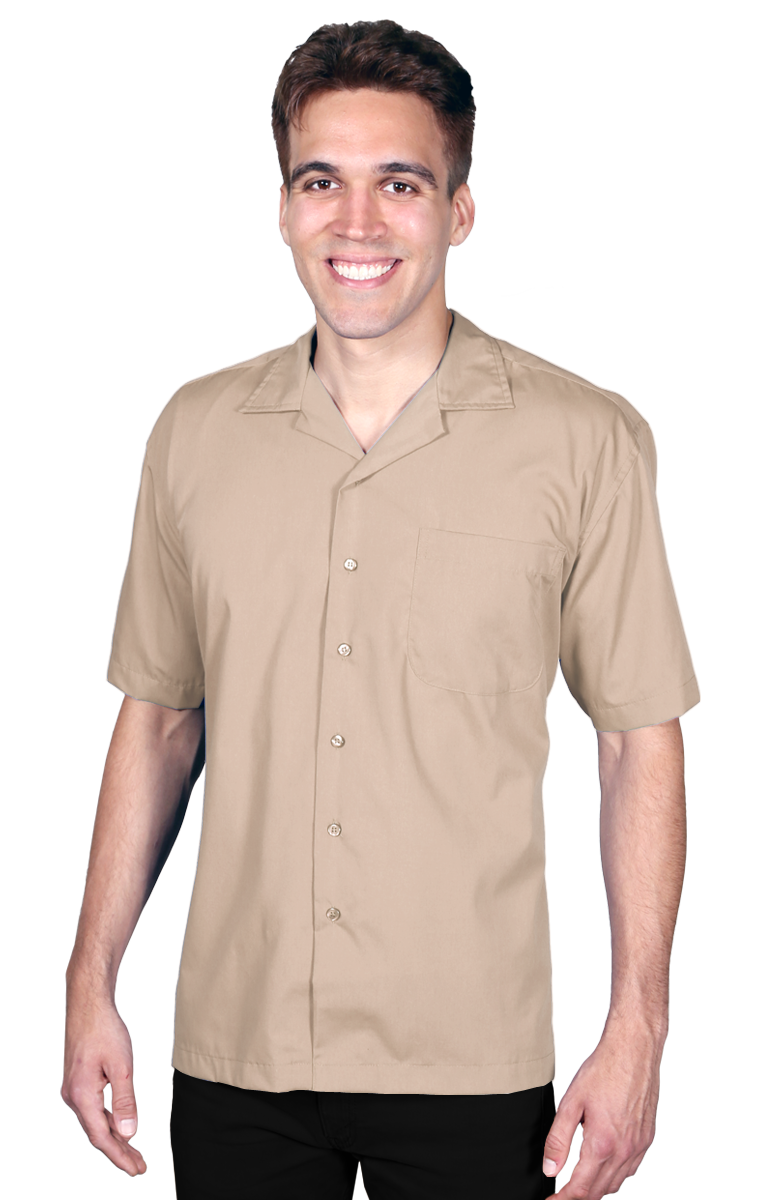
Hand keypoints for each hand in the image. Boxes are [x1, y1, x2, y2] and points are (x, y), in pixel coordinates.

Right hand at [61, 993, 146, 1177]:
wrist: (89, 1005)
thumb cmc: (104, 1030)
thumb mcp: (122, 1066)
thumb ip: (125, 1101)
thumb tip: (128, 1132)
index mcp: (82, 1096)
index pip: (102, 1136)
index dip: (119, 1154)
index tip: (136, 1167)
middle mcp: (73, 1096)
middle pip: (97, 1132)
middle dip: (118, 1150)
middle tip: (137, 1164)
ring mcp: (73, 1088)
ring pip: (94, 1121)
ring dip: (113, 1136)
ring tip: (131, 1149)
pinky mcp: (78, 1080)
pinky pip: (92, 1108)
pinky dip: (107, 1119)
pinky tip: (118, 1123)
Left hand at [542, 1024, 662, 1198]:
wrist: (633, 1051)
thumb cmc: (604, 1070)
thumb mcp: (571, 1102)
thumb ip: (558, 1139)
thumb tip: (549, 1168)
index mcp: (602, 1144)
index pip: (581, 1189)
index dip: (564, 1199)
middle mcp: (624, 1150)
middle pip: (600, 1191)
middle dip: (579, 1196)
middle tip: (562, 1193)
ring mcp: (638, 1146)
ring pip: (617, 1184)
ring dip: (597, 1189)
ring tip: (579, 1183)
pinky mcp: (646, 1138)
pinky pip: (630, 1169)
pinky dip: (615, 1175)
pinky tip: (603, 1165)